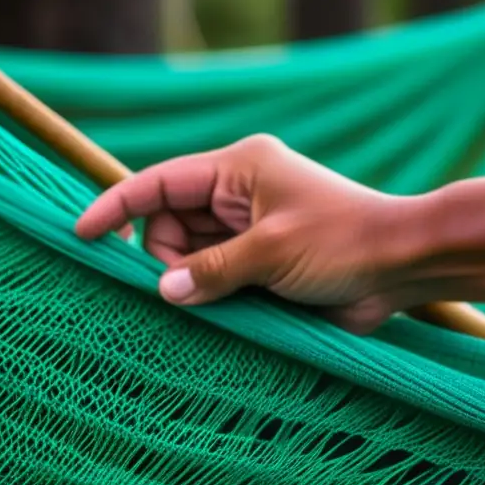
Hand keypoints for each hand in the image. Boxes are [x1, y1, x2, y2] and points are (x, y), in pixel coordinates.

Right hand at [75, 134, 421, 333]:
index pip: (160, 182)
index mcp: (239, 170)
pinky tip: (215, 314)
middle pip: (171, 226)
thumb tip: (162, 292)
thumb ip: (212, 270)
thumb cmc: (344, 242)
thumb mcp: (272, 251)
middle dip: (165, 260)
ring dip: (189, 283)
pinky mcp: (262, 267)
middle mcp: (239, 197)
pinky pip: (216, 280)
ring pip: (191, 258)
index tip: (82, 234)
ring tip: (210, 304)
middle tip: (183, 290)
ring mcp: (250, 233)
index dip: (117, 207)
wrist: (402, 268)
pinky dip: (209, 297)